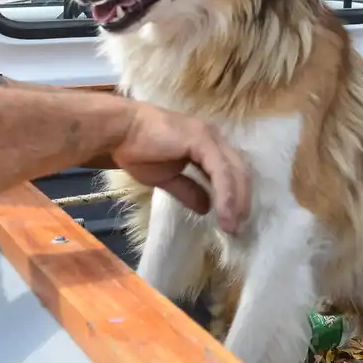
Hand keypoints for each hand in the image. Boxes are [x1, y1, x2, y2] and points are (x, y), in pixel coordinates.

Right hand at [110, 104, 251, 233]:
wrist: (119, 133)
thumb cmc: (138, 151)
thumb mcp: (168, 178)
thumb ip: (188, 190)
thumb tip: (206, 208)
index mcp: (207, 145)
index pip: (232, 171)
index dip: (237, 196)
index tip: (234, 221)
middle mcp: (214, 138)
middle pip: (239, 171)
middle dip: (242, 201)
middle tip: (237, 229)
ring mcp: (209, 137)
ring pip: (234, 171)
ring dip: (236, 201)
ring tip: (232, 226)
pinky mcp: (201, 140)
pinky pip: (220, 170)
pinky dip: (225, 193)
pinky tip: (224, 212)